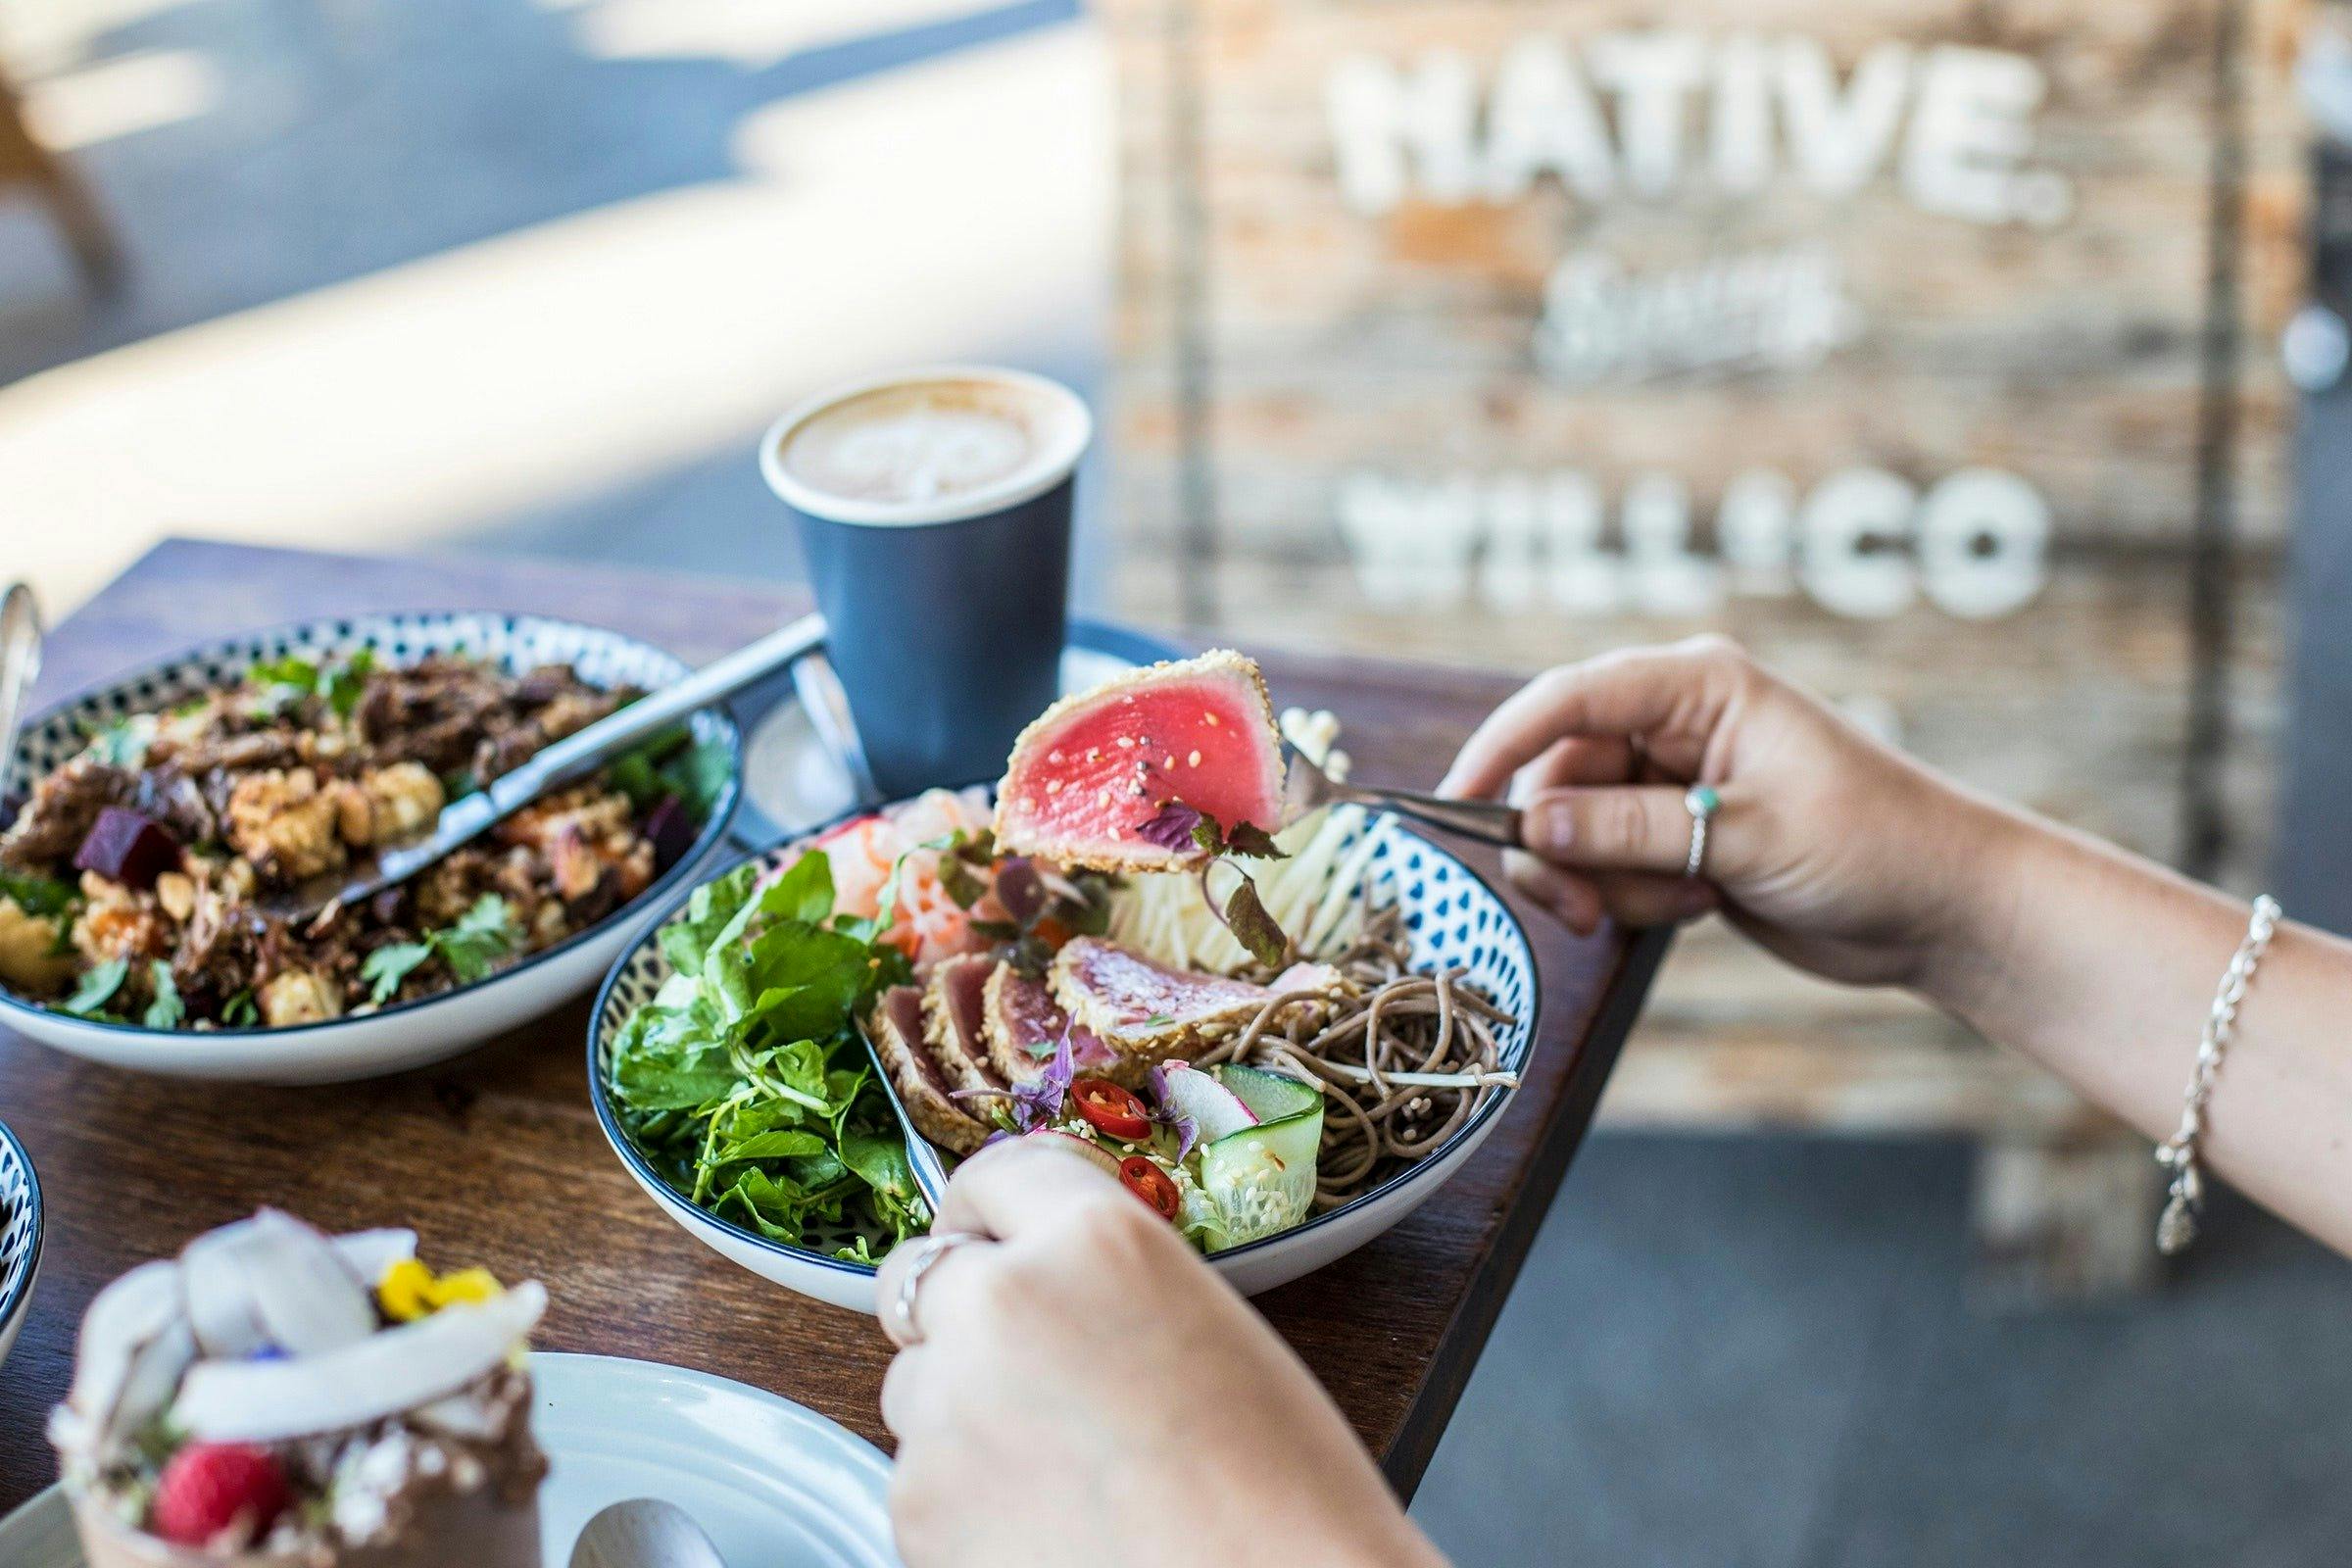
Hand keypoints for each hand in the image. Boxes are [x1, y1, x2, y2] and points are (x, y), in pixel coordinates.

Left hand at [876, 1140, 1447, 1567]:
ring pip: (915, 1385)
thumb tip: (1052, 1286)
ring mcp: (948, 1406)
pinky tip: (1046, 1526)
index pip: (999, 1174)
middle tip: (1021, 1362)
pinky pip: (917, 1475)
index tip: (990, 1231)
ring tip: (1061, 1470)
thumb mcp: (1211, 1327)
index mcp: (1096, 1240)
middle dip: (958, 1310)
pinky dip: (962, 1497)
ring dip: (960, 1409)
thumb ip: (1109, 1282)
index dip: (993, 1211)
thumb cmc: (1282, 1493)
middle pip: (924, 1276)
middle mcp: (1004, 1302)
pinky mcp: (917, 1505)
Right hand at [1440, 636, 2025, 990]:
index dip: (1504, 745)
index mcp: (1698, 686)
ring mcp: (1674, 783)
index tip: (1456, 799)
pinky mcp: (1677, 836)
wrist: (1942, 908)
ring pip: (1576, 828)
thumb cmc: (1871, 845)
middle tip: (1582, 909)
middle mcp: (1676, 724)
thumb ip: (1631, 830)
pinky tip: (1696, 907)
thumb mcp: (1744, 836)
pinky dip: (1630, 897)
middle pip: (1559, 774)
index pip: (1570, 698)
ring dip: (1605, 881)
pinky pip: (1607, 865)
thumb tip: (1532, 824)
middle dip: (1561, 845)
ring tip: (1680, 904)